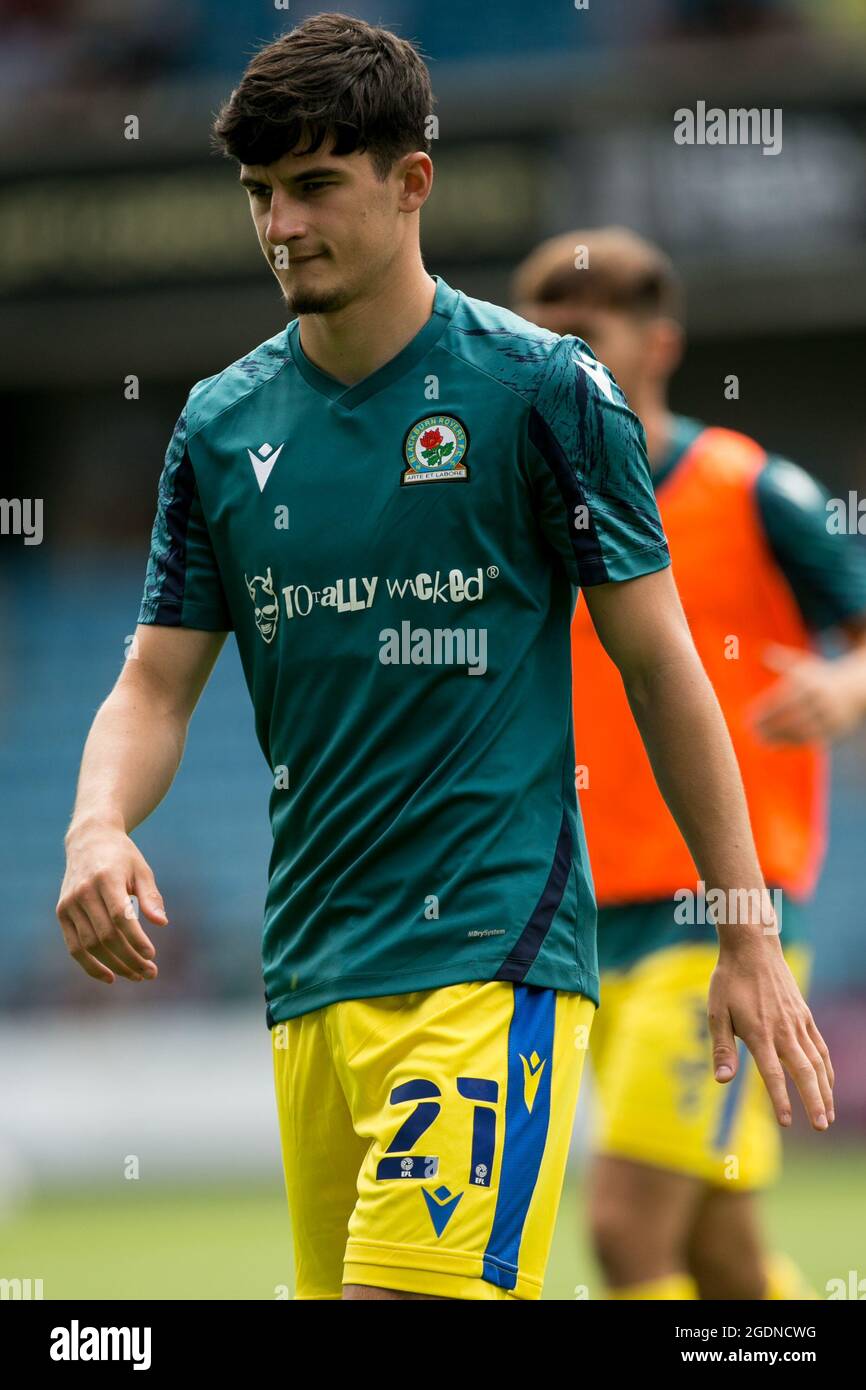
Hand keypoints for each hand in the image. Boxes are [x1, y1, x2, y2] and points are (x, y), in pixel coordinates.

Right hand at [56, 821, 167, 983]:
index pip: (120, 916)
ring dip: (114, 965)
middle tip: (150, 972)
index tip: (152, 954)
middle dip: (129, 958)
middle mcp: (83, 892)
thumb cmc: (122, 857)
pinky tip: (109, 977)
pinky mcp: (62, 913)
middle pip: (106, 935)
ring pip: (90, 945)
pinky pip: (74, 947)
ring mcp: (69, 904)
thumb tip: (162, 922)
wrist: (89, 840)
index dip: (135, 939)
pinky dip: (90, 965)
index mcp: (106, 878)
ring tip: (137, 975)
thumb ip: (150, 896)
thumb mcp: (142, 870)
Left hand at [708, 934, 833, 1130]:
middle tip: (821, 1126)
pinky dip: (827, 1068)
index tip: (786, 1123)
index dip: (780, 1099)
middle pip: (804, 1072)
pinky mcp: (805, 1016)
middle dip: (814, 1101)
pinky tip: (828, 1083)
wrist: (752, 948)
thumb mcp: (716, 1013)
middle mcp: (784, 1030)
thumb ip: (721, 1048)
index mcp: (759, 1033)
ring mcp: (798, 1023)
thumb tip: (722, 1080)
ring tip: (828, 1115)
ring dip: (825, 1090)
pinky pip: (820, 1046)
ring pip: (817, 1062)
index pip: (773, 1073)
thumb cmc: (729, 981)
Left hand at [751, 644, 862, 743]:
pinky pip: (810, 740)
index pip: (784, 698)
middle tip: (750, 730)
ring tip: (758, 740)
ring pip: (800, 730)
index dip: (765, 709)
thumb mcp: (805, 665)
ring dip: (777, 736)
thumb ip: (782, 660)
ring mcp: (829, 717)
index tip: (748, 715)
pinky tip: (773, 745)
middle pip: (791, 715)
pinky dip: (790, 743)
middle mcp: (821, 701)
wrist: (856, 691)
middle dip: (769, 724)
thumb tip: (761, 651)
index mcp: (812, 684)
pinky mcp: (834, 731)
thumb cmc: (821, 678)